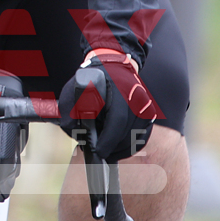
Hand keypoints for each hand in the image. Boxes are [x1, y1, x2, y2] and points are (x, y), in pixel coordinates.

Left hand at [57, 46, 160, 161]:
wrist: (114, 67)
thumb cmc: (93, 79)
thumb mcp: (74, 89)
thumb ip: (70, 109)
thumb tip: (74, 132)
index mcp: (120, 91)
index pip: (118, 119)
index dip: (109, 139)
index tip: (99, 151)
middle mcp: (137, 99)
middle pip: (128, 133)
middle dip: (113, 147)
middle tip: (99, 153)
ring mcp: (146, 107)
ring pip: (137, 138)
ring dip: (121, 149)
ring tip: (107, 150)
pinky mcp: (149, 115)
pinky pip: (142, 137)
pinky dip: (130, 146)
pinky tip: (117, 148)